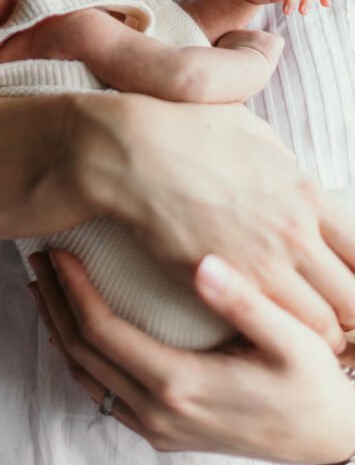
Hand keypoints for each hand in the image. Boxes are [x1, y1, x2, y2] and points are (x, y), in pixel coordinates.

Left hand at [29, 250, 354, 461]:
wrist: (330, 440)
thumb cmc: (313, 384)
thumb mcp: (293, 339)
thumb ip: (246, 302)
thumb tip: (203, 263)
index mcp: (179, 384)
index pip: (100, 331)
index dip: (72, 289)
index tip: (58, 252)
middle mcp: (159, 411)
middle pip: (81, 352)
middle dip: (54, 302)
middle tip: (38, 259)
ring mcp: (159, 426)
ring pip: (86, 376)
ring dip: (59, 328)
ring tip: (44, 287)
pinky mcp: (165, 430)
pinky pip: (104, 393)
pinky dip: (81, 356)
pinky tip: (77, 329)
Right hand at [105, 96, 354, 345]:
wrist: (135, 153)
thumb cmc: (185, 132)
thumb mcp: (248, 130)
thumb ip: (280, 159)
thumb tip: (288, 172)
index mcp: (306, 193)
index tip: (347, 283)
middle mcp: (297, 232)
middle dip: (350, 312)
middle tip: (335, 320)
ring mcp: (266, 263)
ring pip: (324, 323)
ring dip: (321, 334)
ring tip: (305, 338)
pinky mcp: (231, 287)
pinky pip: (278, 329)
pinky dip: (281, 337)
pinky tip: (268, 334)